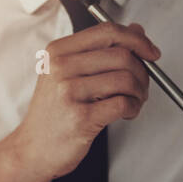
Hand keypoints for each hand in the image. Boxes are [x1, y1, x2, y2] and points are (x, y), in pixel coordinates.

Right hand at [0, 20, 157, 181]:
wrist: (31, 150)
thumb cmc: (52, 114)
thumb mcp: (68, 75)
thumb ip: (101, 51)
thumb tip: (136, 30)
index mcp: (57, 52)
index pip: (107, 32)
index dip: (136, 40)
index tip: (150, 53)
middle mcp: (60, 68)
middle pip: (121, 55)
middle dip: (142, 72)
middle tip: (141, 86)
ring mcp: (69, 92)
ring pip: (126, 79)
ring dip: (139, 92)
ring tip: (133, 101)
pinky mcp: (81, 118)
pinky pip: (123, 103)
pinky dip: (133, 108)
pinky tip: (126, 112)